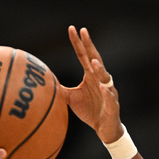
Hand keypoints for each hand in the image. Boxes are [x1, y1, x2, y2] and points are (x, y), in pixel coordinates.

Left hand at [62, 26, 123, 143]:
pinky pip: (110, 97)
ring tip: (92, 61)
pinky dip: (107, 92)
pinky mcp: (113, 105)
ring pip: (105, 77)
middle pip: (95, 59)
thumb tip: (45, 82)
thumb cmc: (90, 111)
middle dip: (90, 46)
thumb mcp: (71, 98)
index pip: (83, 55)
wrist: (105, 129)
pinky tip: (103, 88)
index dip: (78, 42)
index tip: (72, 28)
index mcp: (90, 76)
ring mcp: (108, 91)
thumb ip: (61, 88)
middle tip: (84, 32)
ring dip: (99, 68)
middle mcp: (100, 80)